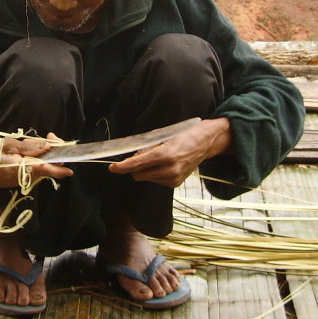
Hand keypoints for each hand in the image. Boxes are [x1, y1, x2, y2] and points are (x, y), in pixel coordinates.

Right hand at [0, 133, 72, 190]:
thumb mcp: (7, 145)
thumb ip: (28, 146)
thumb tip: (46, 146)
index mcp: (23, 167)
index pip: (46, 169)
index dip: (59, 169)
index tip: (70, 169)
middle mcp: (28, 176)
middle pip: (49, 166)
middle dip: (55, 151)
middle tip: (51, 137)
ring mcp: (28, 179)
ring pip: (45, 167)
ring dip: (47, 154)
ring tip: (40, 142)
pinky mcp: (26, 179)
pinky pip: (39, 168)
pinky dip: (40, 158)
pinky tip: (34, 150)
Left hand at [108, 118, 231, 187]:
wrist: (205, 142)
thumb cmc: (183, 135)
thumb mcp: (163, 136)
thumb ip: (146, 148)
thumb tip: (132, 158)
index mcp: (165, 154)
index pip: (137, 164)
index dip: (122, 167)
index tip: (113, 168)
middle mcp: (169, 169)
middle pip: (138, 175)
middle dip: (134, 167)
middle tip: (142, 156)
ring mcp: (173, 178)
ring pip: (146, 178)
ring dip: (146, 170)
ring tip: (159, 158)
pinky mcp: (176, 184)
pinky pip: (156, 181)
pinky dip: (155, 173)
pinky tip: (165, 165)